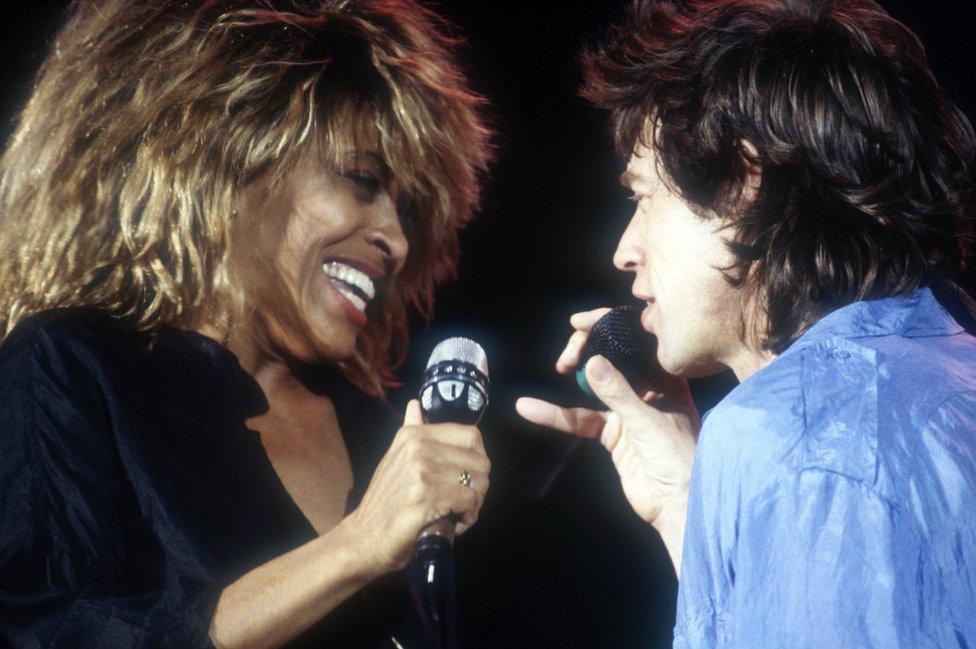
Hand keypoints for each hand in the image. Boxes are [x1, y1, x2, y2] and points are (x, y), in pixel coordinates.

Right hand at [344, 400, 489, 574]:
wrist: (365, 537)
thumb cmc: (384, 501)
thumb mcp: (395, 459)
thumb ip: (410, 431)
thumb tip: (415, 405)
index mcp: (414, 435)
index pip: (472, 435)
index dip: (478, 458)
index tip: (469, 477)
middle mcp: (418, 448)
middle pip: (479, 461)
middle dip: (480, 485)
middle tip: (466, 501)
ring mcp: (422, 471)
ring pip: (478, 483)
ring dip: (475, 503)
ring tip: (460, 513)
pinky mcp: (426, 497)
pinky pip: (469, 501)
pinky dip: (469, 516)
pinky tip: (457, 524)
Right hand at [516, 308, 698, 526]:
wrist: (678, 504)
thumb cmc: (678, 459)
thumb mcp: (648, 422)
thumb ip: (618, 392)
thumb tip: (591, 361)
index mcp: (666, 379)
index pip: (636, 342)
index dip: (610, 326)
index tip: (581, 322)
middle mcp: (647, 390)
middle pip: (612, 358)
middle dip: (588, 349)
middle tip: (569, 353)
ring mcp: (628, 411)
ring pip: (594, 385)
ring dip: (573, 376)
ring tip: (557, 366)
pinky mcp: (612, 433)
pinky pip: (581, 419)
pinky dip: (556, 415)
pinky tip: (531, 409)